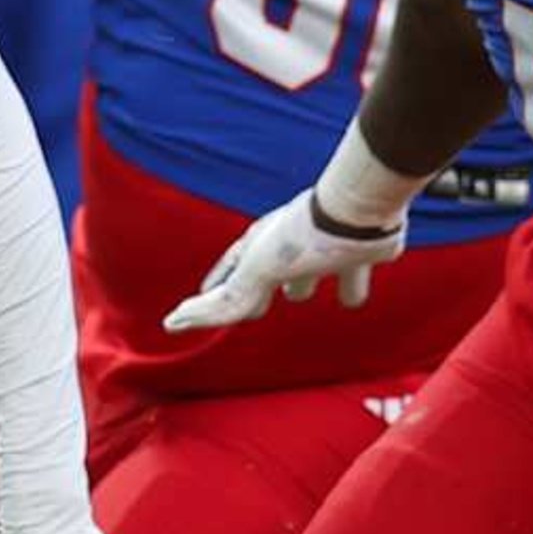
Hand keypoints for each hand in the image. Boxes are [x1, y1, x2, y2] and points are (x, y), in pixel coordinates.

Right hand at [162, 191, 406, 330]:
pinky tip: (355, 295)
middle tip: (257, 308)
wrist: (361, 210)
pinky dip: (353, 285)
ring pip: (312, 271)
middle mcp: (292, 244)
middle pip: (269, 271)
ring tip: (305, 295)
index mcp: (262, 245)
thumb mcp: (255, 273)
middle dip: (262, 288)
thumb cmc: (303, 237)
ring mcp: (326, 247)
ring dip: (309, 282)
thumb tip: (171, 323)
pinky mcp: (360, 252)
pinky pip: (354, 274)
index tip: (205, 298)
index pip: (230, 270)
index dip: (217, 286)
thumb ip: (224, 302)